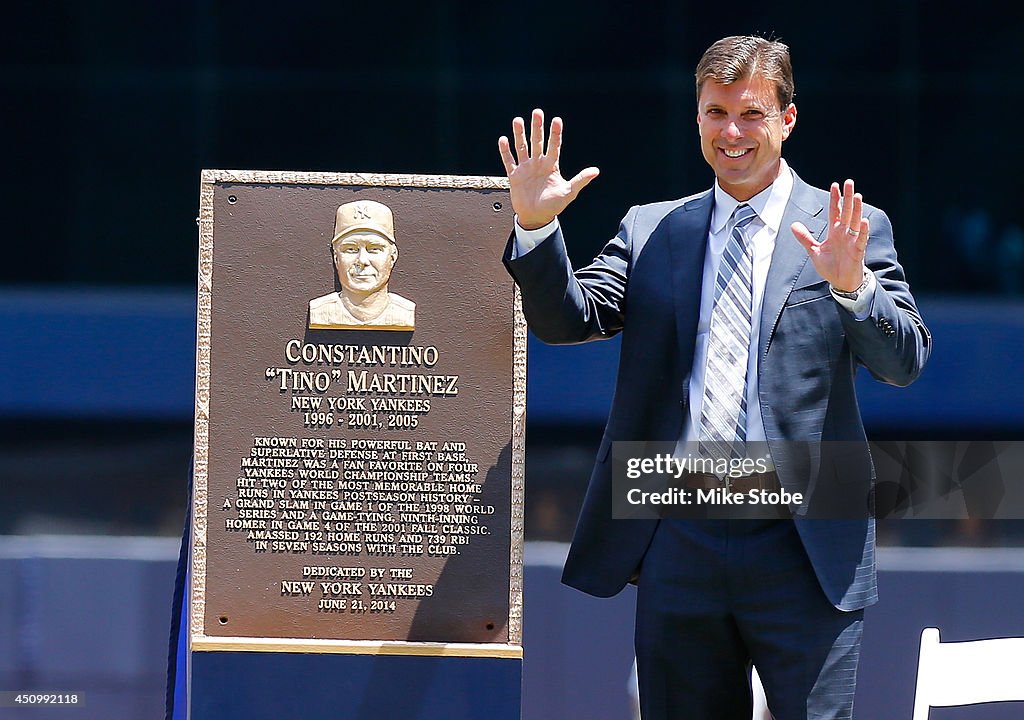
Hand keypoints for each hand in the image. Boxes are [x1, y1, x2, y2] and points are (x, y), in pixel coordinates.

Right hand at [498, 108, 598, 229]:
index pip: (554, 146)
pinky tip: (503, 139)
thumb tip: (595, 171)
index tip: (557, 120)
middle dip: (537, 127)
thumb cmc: (553, 205)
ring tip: (518, 120)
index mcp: (551, 165)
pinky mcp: (515, 175)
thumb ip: (580, 180)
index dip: (555, 133)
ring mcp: (526, 168)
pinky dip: (505, 151)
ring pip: (522, 147)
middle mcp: (538, 163)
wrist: (536, 217)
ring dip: (520, 134)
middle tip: (537, 112)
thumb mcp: (568, 192)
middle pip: (537, 141)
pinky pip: (509, 161)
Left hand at [791, 179, 869, 291]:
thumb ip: (805, 238)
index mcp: (834, 232)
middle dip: (847, 197)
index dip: (835, 199)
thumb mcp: (814, 251)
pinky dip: (862, 230)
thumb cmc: (830, 266)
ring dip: (856, 209)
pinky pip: (861, 239)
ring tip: (857, 196)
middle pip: (846, 212)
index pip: (835, 211)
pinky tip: (863, 220)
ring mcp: (852, 241)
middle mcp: (844, 233)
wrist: (841, 282)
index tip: (835, 185)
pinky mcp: (858, 251)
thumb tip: (793, 225)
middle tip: (849, 182)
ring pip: (855, 222)